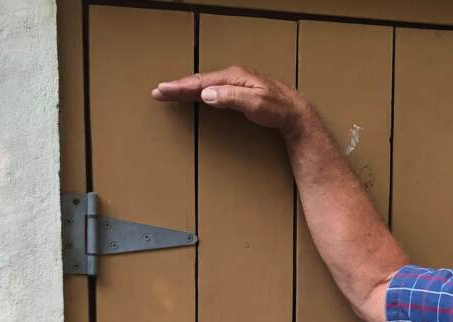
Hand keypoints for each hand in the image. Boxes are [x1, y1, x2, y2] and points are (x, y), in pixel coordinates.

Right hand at [151, 66, 312, 138]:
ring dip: (185, 89)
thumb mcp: (256, 103)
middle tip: (157, 91)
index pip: (201, 82)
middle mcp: (232, 77)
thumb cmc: (278, 108)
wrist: (295, 113)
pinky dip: (198, 92)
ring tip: (168, 92)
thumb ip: (231, 98)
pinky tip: (192, 96)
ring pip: (204, 85)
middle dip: (177, 87)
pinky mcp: (237, 92)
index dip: (180, 87)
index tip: (163, 90)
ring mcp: (234, 84)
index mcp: (233, 77)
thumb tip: (206, 94)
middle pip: (199, 81)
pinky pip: (212, 89)